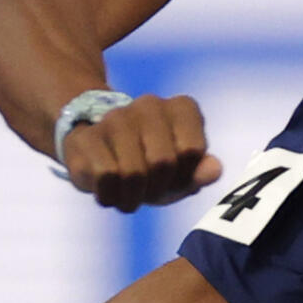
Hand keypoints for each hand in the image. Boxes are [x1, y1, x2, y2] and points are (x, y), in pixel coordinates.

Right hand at [60, 93, 223, 211]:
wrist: (102, 155)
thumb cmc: (153, 166)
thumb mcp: (182, 173)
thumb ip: (202, 172)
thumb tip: (214, 169)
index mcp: (182, 108)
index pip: (193, 150)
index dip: (186, 175)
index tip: (176, 179)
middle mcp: (150, 105)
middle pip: (163, 161)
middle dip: (158, 188)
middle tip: (151, 192)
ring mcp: (116, 117)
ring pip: (133, 171)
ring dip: (133, 197)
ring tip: (130, 196)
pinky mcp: (87, 136)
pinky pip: (105, 176)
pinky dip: (110, 195)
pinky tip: (110, 192)